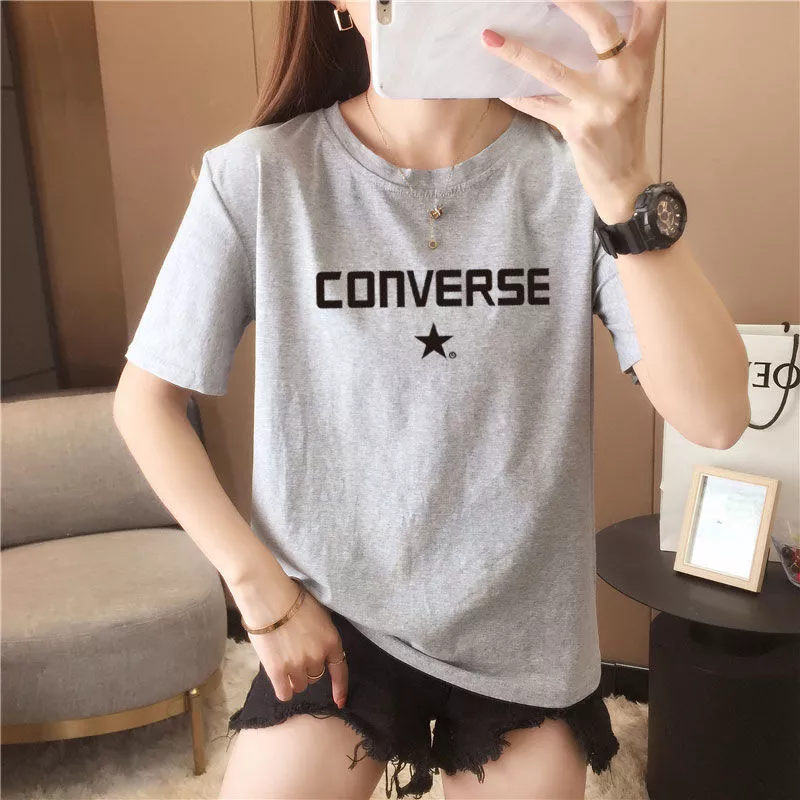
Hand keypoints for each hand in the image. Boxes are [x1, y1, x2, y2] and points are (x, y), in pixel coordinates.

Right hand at [243, 587, 348, 707]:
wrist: (269, 599)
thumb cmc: (293, 599)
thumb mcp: (320, 614)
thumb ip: (323, 635)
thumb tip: (319, 646)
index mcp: (331, 641)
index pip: (340, 670)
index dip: (340, 688)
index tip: (339, 701)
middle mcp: (317, 657)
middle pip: (315, 676)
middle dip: (307, 669)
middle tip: (295, 653)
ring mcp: (298, 665)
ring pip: (300, 685)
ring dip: (294, 677)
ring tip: (284, 660)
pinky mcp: (278, 672)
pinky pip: (284, 693)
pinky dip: (283, 689)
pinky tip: (279, 679)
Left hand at [481, 0, 665, 223]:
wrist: (625, 180)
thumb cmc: (624, 127)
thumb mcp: (634, 83)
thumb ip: (625, 49)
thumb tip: (594, 14)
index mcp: (642, 60)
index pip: (652, 9)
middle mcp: (625, 78)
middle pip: (601, 26)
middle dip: (571, 2)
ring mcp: (601, 104)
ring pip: (553, 69)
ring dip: (517, 53)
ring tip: (489, 38)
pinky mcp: (578, 128)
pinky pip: (539, 106)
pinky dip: (517, 96)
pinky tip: (498, 86)